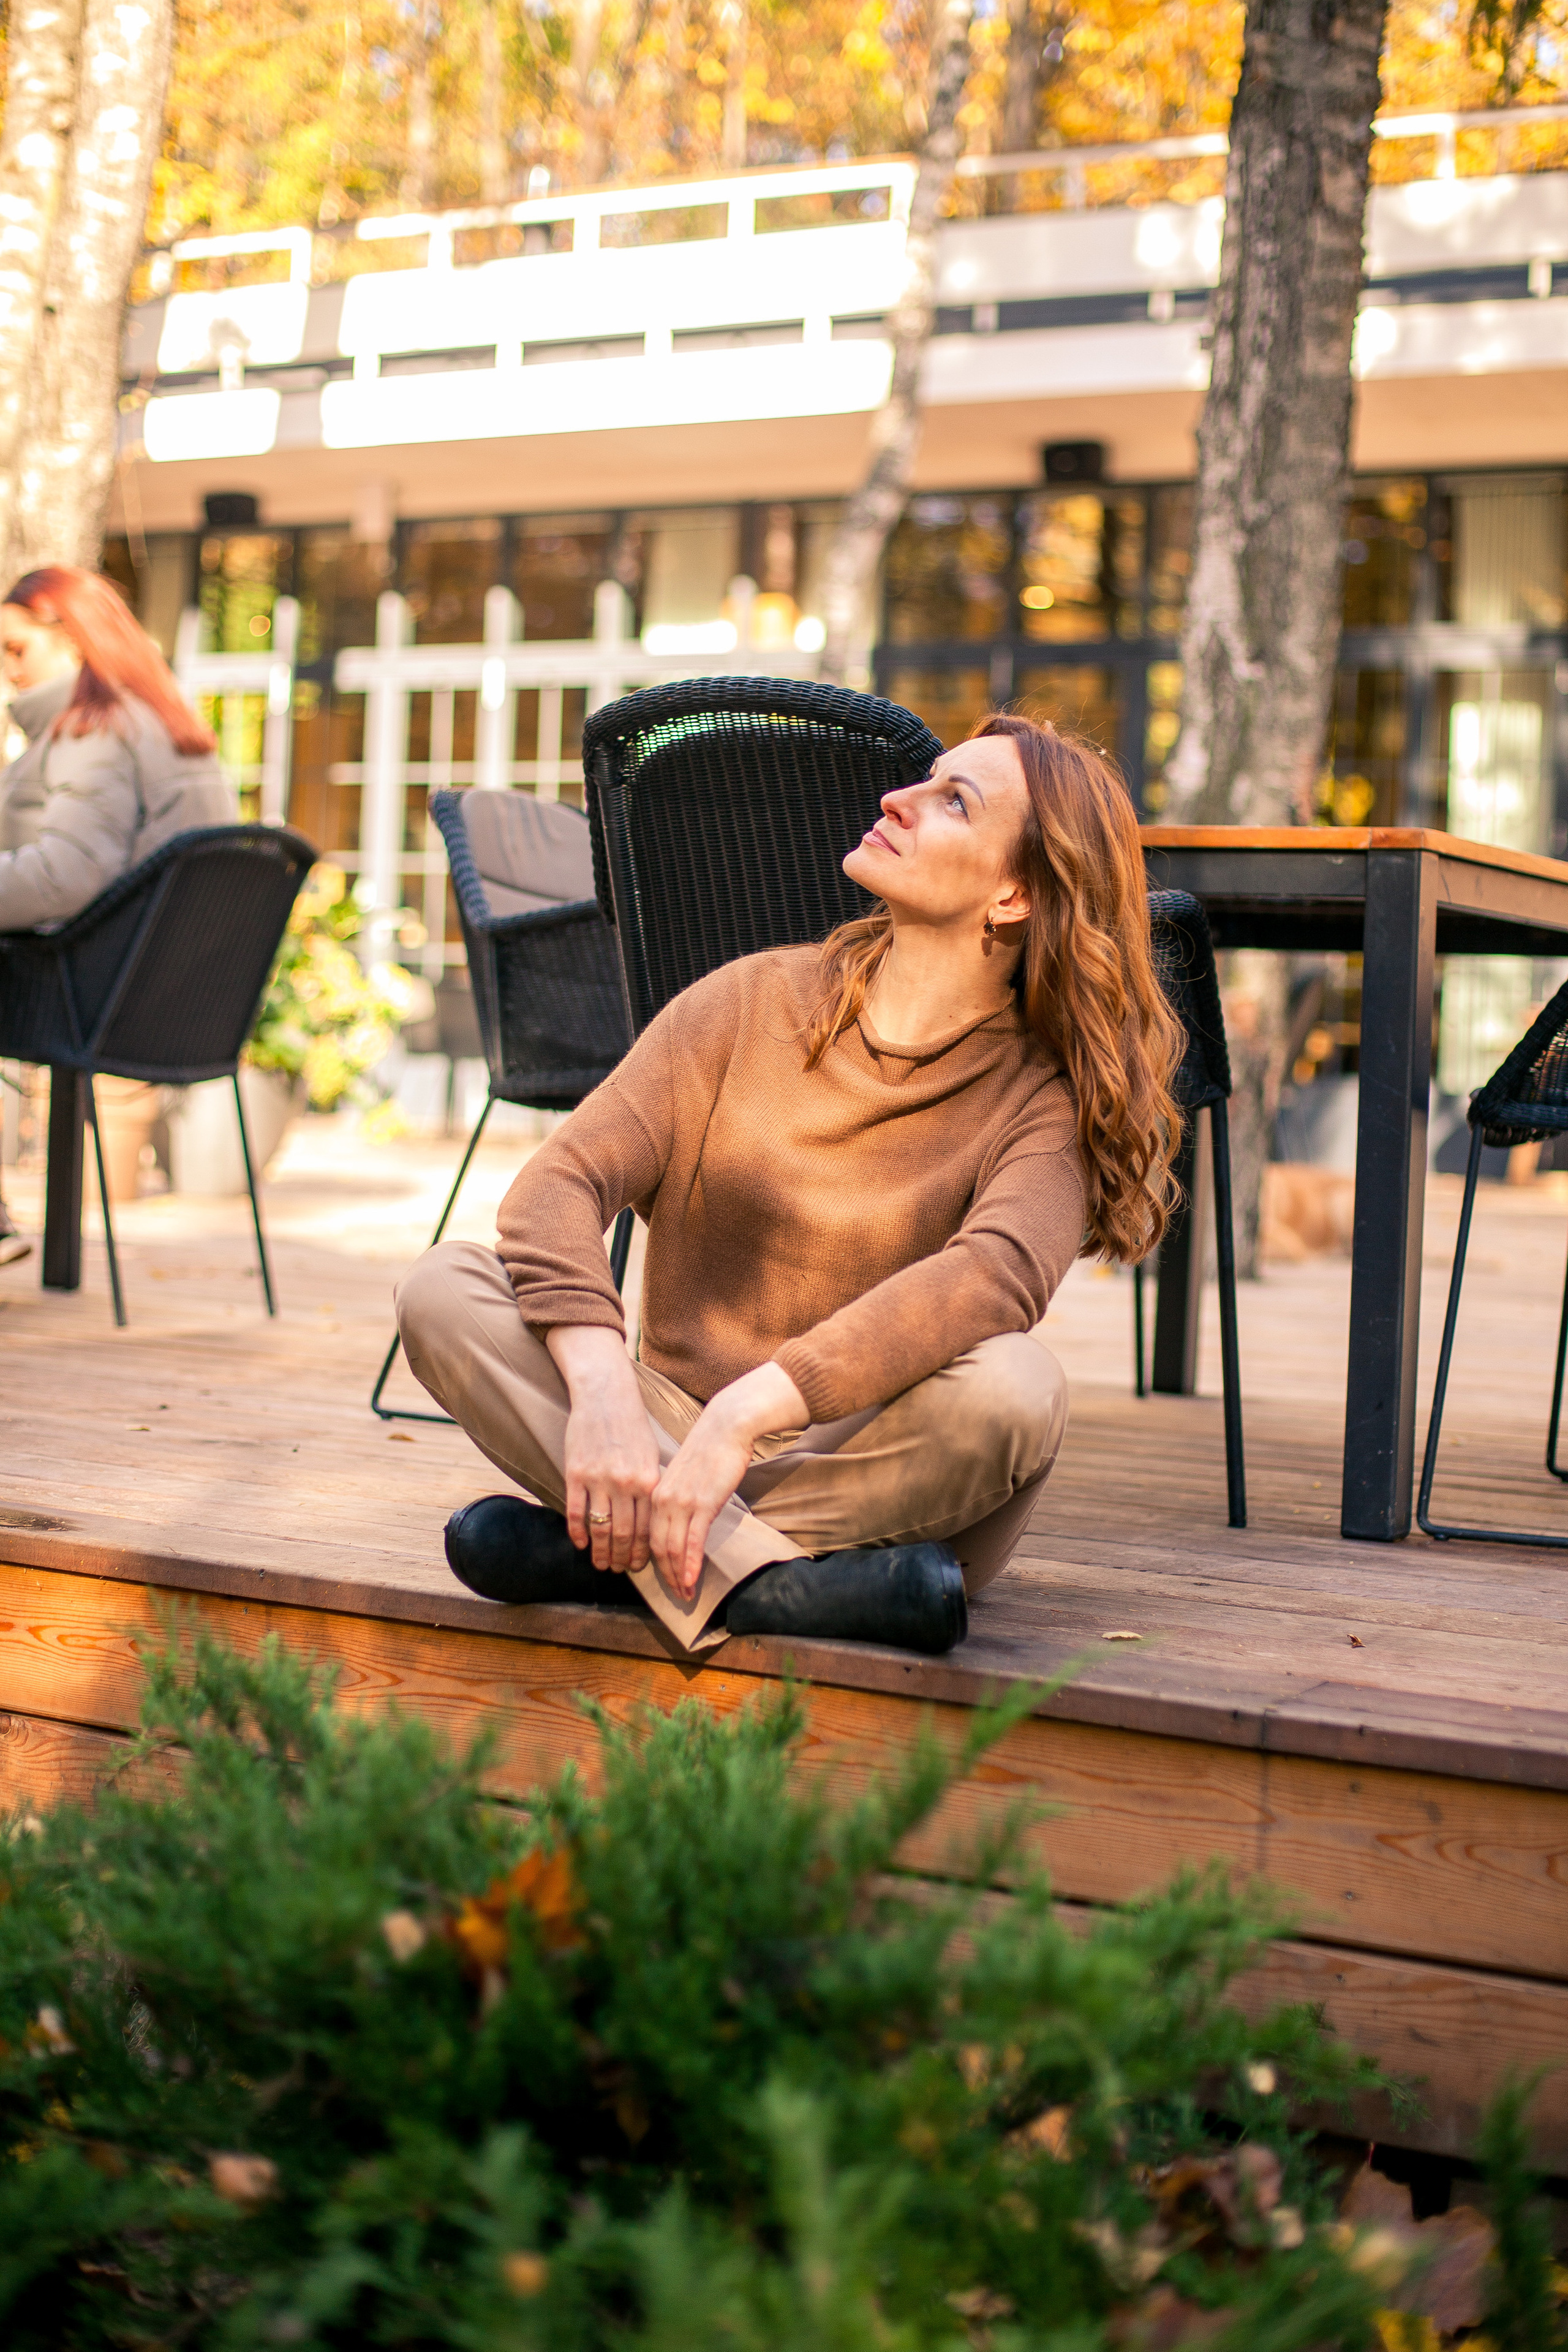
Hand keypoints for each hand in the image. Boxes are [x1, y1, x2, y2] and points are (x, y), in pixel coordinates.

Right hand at [545, 1325, 659, 1572]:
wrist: (605, 1395)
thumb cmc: (631, 1425)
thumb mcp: (651, 1455)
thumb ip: (651, 1486)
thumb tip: (654, 1519)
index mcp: (647, 1480)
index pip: (648, 1527)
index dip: (643, 1551)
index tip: (640, 1566)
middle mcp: (624, 1483)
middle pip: (624, 1533)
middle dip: (623, 1558)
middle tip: (619, 1571)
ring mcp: (598, 1479)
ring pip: (600, 1527)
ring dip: (601, 1551)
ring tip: (601, 1564)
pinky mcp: (575, 1473)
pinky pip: (576, 1511)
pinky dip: (578, 1532)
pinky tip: (580, 1544)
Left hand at [650, 1362, 807, 1602]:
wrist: (725, 1427)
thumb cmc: (710, 1450)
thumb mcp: (685, 1477)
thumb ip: (678, 1499)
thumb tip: (682, 1520)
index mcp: (656, 1494)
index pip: (650, 1536)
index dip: (656, 1563)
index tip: (666, 1579)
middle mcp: (663, 1501)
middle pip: (658, 1547)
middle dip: (666, 1576)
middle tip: (676, 1596)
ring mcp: (681, 1503)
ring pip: (672, 1549)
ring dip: (679, 1575)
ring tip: (685, 1594)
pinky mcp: (702, 1504)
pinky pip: (692, 1541)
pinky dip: (691, 1564)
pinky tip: (692, 1580)